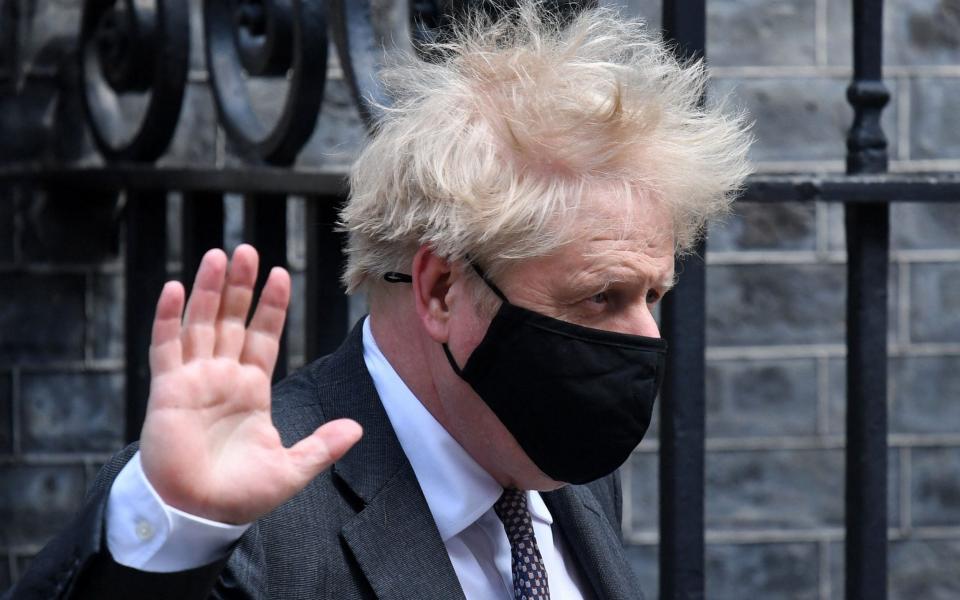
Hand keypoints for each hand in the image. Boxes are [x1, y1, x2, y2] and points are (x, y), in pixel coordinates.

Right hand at [139, 244, 362, 523]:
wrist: (197, 515)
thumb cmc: (239, 495)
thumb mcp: (291, 469)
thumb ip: (322, 446)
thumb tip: (357, 428)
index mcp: (251, 389)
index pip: (265, 336)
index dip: (272, 306)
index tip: (282, 274)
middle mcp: (222, 377)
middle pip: (232, 320)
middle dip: (240, 286)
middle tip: (247, 250)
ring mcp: (193, 380)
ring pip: (200, 323)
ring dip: (207, 289)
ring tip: (218, 255)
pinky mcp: (167, 390)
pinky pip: (165, 347)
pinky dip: (168, 318)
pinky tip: (175, 288)